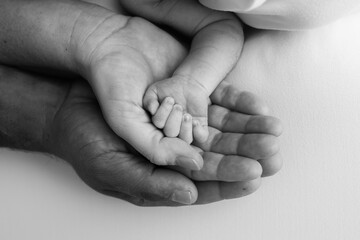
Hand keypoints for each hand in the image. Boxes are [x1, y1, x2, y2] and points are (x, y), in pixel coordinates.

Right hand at [44, 79, 280, 205]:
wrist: (69, 108)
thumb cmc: (85, 143)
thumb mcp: (111, 169)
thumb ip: (151, 184)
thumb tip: (188, 196)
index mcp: (162, 178)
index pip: (203, 184)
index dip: (229, 180)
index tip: (254, 175)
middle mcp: (176, 155)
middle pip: (219, 158)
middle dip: (247, 156)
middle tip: (274, 153)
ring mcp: (179, 129)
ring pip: (220, 132)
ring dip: (247, 131)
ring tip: (272, 128)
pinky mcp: (179, 104)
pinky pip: (210, 105)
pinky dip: (232, 105)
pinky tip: (252, 104)